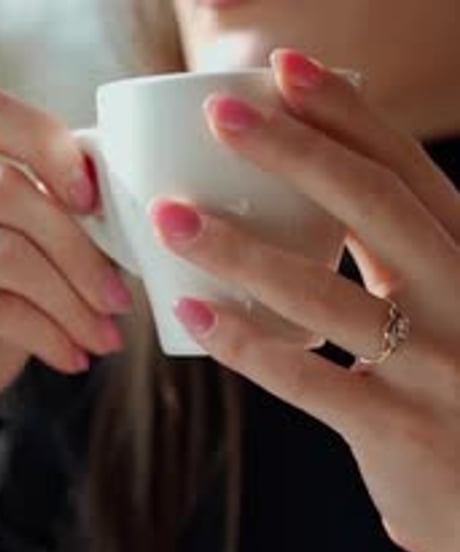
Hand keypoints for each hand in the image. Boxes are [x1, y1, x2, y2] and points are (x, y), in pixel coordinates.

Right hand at [0, 86, 131, 422]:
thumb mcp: (21, 245)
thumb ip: (51, 210)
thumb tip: (134, 211)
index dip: (48, 145)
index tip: (93, 199)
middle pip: (7, 190)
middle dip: (79, 252)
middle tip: (120, 299)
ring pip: (8, 254)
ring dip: (74, 303)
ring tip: (106, 337)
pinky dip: (52, 337)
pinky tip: (74, 357)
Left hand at [149, 49, 459, 551]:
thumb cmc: (449, 387)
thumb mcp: (445, 309)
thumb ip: (401, 260)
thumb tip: (318, 189)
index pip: (407, 172)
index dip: (348, 116)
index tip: (284, 70)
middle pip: (374, 209)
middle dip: (293, 152)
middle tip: (220, 116)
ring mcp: (435, 368)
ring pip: (325, 296)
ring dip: (240, 251)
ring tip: (173, 219)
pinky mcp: (397, 428)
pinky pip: (308, 380)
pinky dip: (246, 345)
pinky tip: (195, 314)